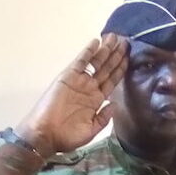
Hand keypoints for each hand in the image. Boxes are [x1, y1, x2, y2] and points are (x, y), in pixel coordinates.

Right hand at [15, 33, 127, 156]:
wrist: (45, 135)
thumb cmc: (66, 136)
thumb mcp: (91, 131)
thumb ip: (103, 118)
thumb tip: (114, 105)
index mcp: (96, 101)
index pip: (112, 81)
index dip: (121, 69)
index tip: (130, 57)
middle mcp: (89, 88)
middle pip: (106, 68)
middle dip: (116, 55)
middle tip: (125, 41)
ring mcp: (79, 82)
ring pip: (96, 62)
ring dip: (105, 50)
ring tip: (115, 37)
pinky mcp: (68, 77)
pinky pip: (80, 62)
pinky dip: (87, 52)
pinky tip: (96, 42)